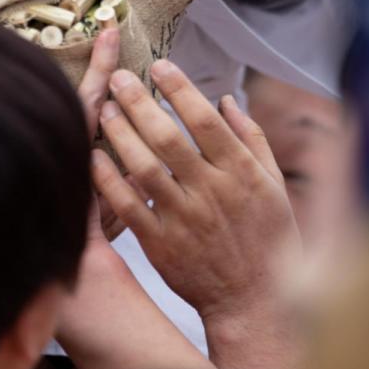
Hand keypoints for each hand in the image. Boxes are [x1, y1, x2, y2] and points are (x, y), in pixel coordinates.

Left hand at [93, 59, 302, 368]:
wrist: (255, 302)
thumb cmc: (269, 239)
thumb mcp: (274, 185)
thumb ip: (250, 138)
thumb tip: (226, 98)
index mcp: (241, 174)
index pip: (205, 120)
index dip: (180, 89)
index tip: (158, 66)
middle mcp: (212, 192)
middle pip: (168, 138)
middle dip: (140, 103)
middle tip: (118, 78)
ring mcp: (185, 219)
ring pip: (144, 168)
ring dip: (120, 135)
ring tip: (102, 109)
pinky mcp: (161, 245)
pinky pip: (129, 206)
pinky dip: (109, 179)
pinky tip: (93, 156)